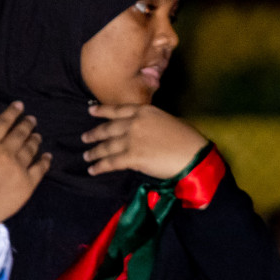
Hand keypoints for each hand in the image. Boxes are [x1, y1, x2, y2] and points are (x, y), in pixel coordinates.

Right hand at [0, 101, 51, 223]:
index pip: (3, 123)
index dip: (12, 112)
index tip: (19, 106)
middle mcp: (5, 153)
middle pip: (20, 133)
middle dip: (27, 124)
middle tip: (32, 119)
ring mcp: (19, 167)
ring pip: (31, 148)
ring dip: (35, 139)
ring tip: (37, 135)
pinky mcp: (28, 182)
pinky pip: (40, 168)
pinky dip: (45, 160)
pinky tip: (47, 156)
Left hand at [82, 103, 206, 178]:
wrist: (193, 156)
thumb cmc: (188, 140)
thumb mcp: (168, 121)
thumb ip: (151, 123)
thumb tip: (142, 131)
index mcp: (145, 111)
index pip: (118, 109)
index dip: (102, 111)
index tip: (91, 111)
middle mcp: (135, 123)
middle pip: (108, 128)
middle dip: (95, 134)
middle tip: (85, 138)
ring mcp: (132, 139)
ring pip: (107, 146)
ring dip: (95, 152)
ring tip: (87, 156)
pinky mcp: (132, 157)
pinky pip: (111, 162)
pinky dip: (100, 167)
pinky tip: (93, 170)